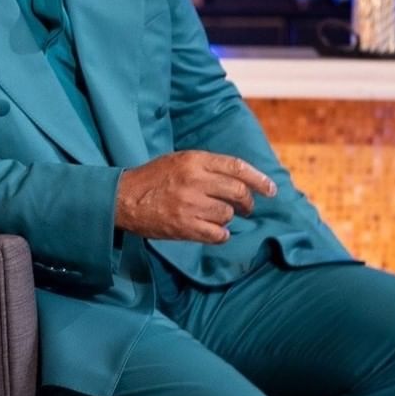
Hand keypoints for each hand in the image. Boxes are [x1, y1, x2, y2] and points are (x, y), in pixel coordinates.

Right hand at [114, 151, 276, 243]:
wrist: (123, 199)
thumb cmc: (152, 179)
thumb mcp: (178, 160)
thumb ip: (207, 166)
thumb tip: (240, 179)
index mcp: (194, 160)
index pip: (237, 167)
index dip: (259, 179)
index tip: (271, 190)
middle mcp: (194, 180)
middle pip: (238, 192)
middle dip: (247, 203)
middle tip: (246, 208)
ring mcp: (190, 204)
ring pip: (227, 214)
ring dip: (226, 218)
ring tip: (214, 216)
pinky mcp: (184, 226)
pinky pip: (217, 234)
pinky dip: (221, 235)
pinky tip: (214, 232)